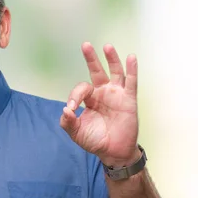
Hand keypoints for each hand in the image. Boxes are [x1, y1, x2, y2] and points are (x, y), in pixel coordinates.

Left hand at [60, 42, 140, 167]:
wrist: (113, 152)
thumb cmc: (95, 141)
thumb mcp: (76, 132)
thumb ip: (68, 122)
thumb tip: (65, 109)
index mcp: (90, 99)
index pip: (81, 90)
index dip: (74, 97)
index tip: (72, 110)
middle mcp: (103, 93)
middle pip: (97, 71)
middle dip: (91, 59)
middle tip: (85, 45)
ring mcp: (117, 95)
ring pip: (115, 72)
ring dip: (111, 59)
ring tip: (107, 46)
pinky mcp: (129, 100)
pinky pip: (131, 82)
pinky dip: (132, 70)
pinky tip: (131, 57)